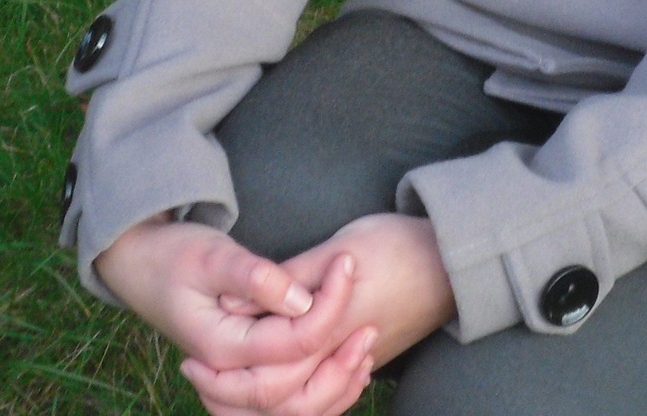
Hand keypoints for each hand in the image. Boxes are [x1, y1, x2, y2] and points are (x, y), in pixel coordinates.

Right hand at [95, 217, 362, 386]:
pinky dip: (323, 395)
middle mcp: (225, 376)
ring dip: (335, 387)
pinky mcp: (243, 378)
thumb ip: (256, 278)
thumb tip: (302, 299)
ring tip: (368, 349)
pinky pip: (287, 405)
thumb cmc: (175, 254)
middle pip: (292, 395)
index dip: (328, 308)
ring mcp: (233, 383)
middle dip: (338, 363)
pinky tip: (351, 368)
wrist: (142, 265)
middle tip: (371, 325)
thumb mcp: (212, 254)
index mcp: (219, 347)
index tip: (350, 267)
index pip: (289, 343)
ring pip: (292, 411)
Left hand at [183, 214, 453, 414]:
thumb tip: (234, 304)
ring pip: (297, 406)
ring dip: (256, 400)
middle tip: (196, 371)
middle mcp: (338, 359)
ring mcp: (351, 364)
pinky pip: (318, 396)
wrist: (453, 260)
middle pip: (277, 402)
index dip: (225, 373)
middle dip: (231, 394)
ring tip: (219, 381)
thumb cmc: (397, 246)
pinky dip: (290, 397)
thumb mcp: (339, 249)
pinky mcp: (359, 360)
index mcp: (327, 335)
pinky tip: (267, 380)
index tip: (194, 354)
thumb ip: (286, 279)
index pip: (266, 375)